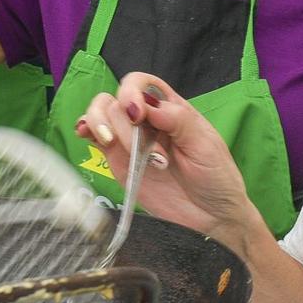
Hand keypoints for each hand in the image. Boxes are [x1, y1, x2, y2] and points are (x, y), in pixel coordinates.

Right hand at [74, 73, 263, 246]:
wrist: (210, 218)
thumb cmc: (215, 178)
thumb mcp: (205, 145)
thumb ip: (178, 120)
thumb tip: (147, 105)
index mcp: (171, 109)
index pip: (141, 84)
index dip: (132, 92)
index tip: (138, 115)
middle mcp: (147, 121)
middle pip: (117, 101)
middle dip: (123, 123)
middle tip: (141, 151)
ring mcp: (130, 141)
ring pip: (101, 114)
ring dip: (101, 124)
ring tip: (111, 143)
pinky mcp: (119, 161)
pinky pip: (96, 138)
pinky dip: (86, 130)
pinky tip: (86, 135)